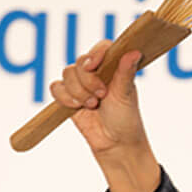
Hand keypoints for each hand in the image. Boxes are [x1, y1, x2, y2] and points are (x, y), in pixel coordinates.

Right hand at [49, 40, 147, 157]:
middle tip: (101, 95)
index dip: (95, 54)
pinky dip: (64, 97)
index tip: (94, 66)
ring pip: (67, 74)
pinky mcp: (68, 96)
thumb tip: (135, 51)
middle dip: (88, 81)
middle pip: (80, 62)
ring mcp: (81, 83)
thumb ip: (126, 72)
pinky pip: (56, 87)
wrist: (114, 143)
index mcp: (113, 67)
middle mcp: (96, 72)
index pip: (101, 48)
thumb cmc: (125, 118)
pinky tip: (76, 107)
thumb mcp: (126, 94)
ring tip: (92, 105)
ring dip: (78, 92)